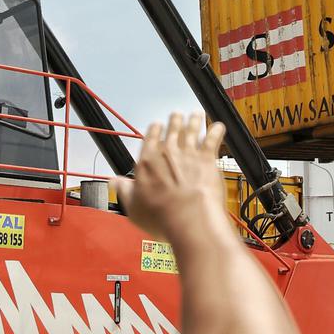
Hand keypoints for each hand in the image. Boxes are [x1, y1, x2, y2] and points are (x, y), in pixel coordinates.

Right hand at [113, 112, 227, 240]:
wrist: (189, 219)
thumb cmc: (162, 216)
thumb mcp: (134, 207)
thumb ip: (125, 190)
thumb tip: (115, 182)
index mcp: (148, 162)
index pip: (149, 139)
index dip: (154, 130)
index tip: (156, 126)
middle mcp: (168, 152)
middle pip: (172, 130)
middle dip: (175, 121)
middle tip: (177, 115)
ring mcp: (189, 153)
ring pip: (192, 130)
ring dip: (194, 120)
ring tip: (196, 114)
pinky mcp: (207, 158)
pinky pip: (213, 139)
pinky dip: (216, 131)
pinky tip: (219, 126)